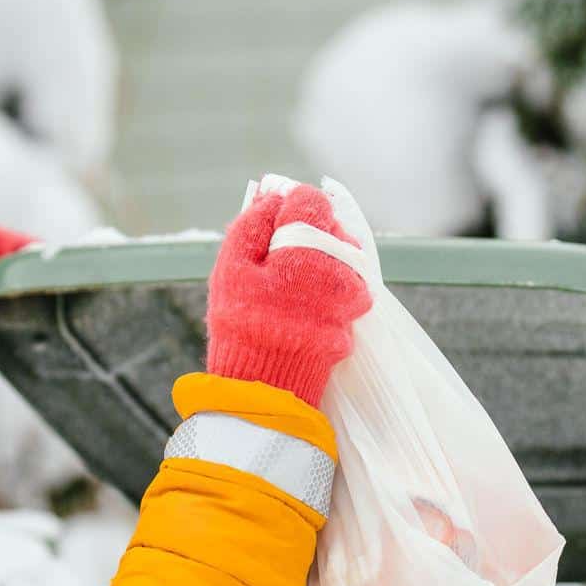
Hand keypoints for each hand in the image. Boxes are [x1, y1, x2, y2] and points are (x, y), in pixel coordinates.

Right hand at [204, 184, 371, 406]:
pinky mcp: (354, 321)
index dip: (290, 204)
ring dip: (322, 260)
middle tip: (279, 256)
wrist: (264, 387)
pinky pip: (346, 290)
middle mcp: (339, 267)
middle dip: (307, 233)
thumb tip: (272, 199)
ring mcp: (351, 297)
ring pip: (343, 258)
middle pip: (332, 227)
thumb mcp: (231, 269)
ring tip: (292, 283)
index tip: (275, 219)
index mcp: (308, 247)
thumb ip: (251, 225)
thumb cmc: (241, 324)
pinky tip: (303, 305)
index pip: (312, 200)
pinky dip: (329, 289)